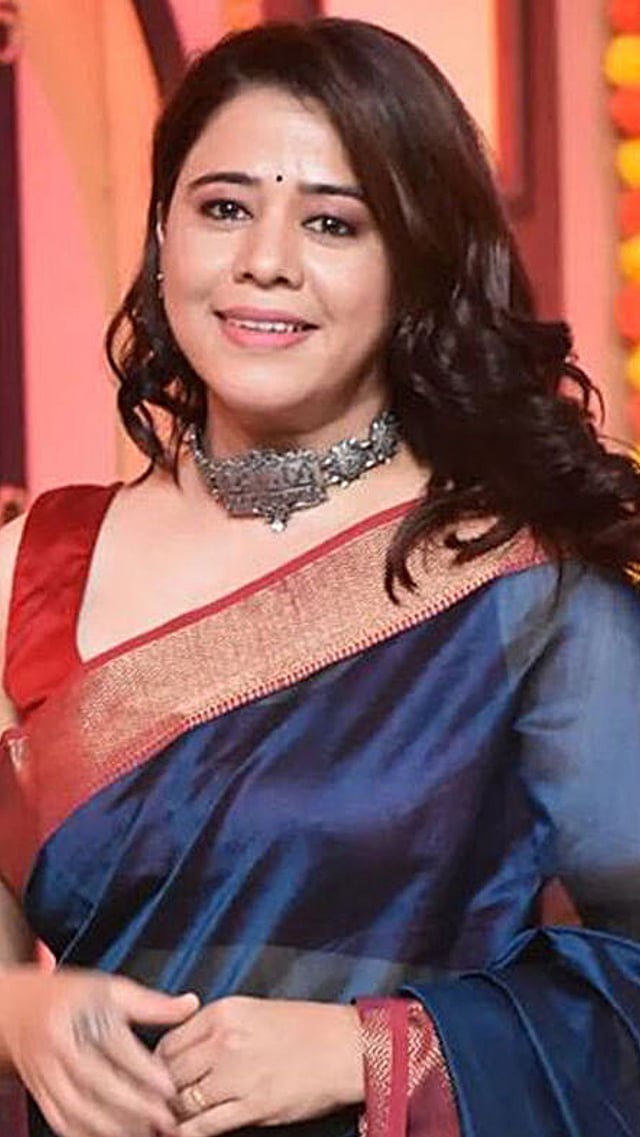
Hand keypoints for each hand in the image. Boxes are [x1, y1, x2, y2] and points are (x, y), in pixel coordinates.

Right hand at [0, 964, 198, 1136]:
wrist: (18, 1009)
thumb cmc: (69, 996)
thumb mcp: (110, 988)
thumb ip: (151, 1002)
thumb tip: (189, 1004)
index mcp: (77, 1014)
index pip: (115, 1046)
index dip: (144, 1069)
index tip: (169, 1087)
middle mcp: (58, 1045)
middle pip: (97, 1082)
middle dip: (133, 1105)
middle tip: (164, 1118)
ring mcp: (46, 1072)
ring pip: (78, 1108)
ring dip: (113, 1126)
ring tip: (144, 1131)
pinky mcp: (41, 1093)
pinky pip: (63, 1120)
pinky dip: (88, 1133)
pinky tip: (113, 1135)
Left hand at [156, 996, 363, 1136]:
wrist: (345, 1047)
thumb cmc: (305, 1029)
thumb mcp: (253, 1012)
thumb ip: (215, 1029)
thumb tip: (184, 1052)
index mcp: (224, 1012)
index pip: (169, 1042)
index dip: (156, 1065)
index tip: (155, 1078)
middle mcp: (225, 1041)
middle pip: (169, 1073)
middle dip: (158, 1093)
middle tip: (155, 1105)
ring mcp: (238, 1075)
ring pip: (182, 1102)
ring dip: (172, 1115)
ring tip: (164, 1123)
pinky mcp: (253, 1107)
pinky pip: (205, 1126)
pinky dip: (188, 1134)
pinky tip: (182, 1135)